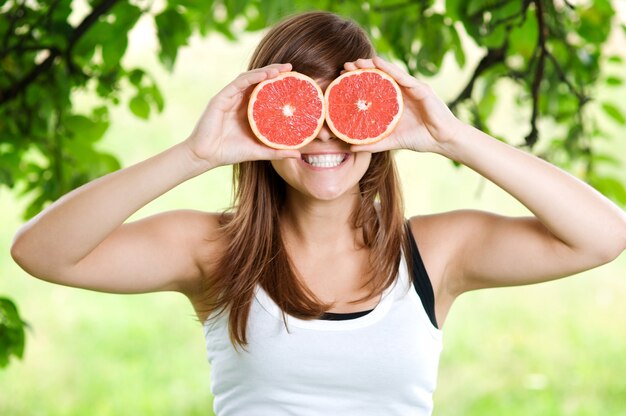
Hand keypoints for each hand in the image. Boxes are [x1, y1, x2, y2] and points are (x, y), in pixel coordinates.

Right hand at [184, 63, 301, 167]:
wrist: (206, 156)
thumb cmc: (230, 153)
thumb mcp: (259, 151)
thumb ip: (277, 151)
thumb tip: (299, 153)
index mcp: (248, 111)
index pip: (265, 92)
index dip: (279, 84)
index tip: (296, 81)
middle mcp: (239, 101)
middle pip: (259, 81)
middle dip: (274, 72)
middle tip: (291, 68)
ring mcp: (230, 97)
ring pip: (249, 78)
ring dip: (265, 71)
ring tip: (281, 69)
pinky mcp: (221, 98)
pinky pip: (238, 83)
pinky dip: (252, 77)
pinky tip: (264, 75)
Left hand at [342, 56, 464, 153]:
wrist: (443, 140)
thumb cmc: (421, 139)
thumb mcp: (392, 141)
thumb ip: (372, 143)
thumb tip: (350, 148)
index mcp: (395, 102)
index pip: (374, 88)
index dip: (358, 82)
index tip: (341, 79)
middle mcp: (402, 92)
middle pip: (379, 77)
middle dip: (362, 70)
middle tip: (344, 67)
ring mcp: (412, 88)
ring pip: (389, 73)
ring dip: (373, 65)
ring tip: (357, 61)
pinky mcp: (421, 89)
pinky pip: (403, 77)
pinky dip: (390, 69)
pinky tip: (377, 63)